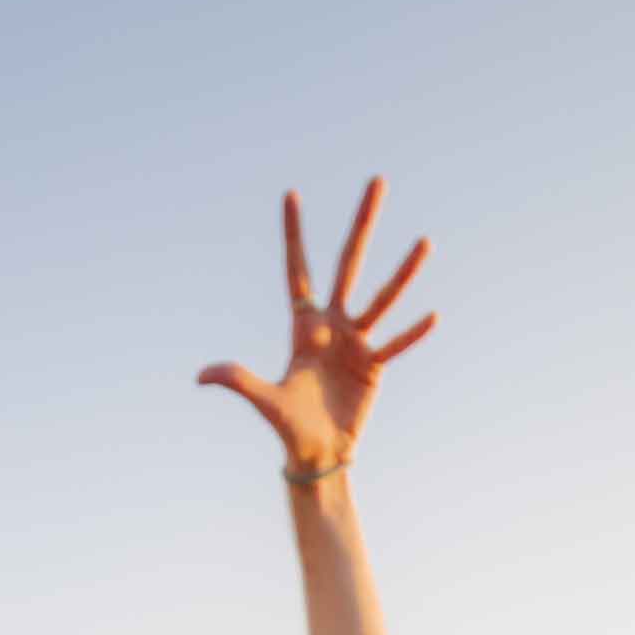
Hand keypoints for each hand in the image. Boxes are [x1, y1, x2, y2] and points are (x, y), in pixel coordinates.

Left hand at [197, 179, 438, 475]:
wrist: (318, 453)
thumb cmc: (287, 427)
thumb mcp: (264, 401)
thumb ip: (238, 382)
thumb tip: (202, 376)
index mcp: (303, 325)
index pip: (297, 270)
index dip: (293, 234)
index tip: (290, 194)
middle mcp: (332, 324)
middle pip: (347, 264)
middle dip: (361, 224)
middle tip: (376, 182)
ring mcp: (357, 341)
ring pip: (382, 298)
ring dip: (403, 272)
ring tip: (424, 241)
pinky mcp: (375, 365)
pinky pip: (396, 344)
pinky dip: (412, 333)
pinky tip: (433, 314)